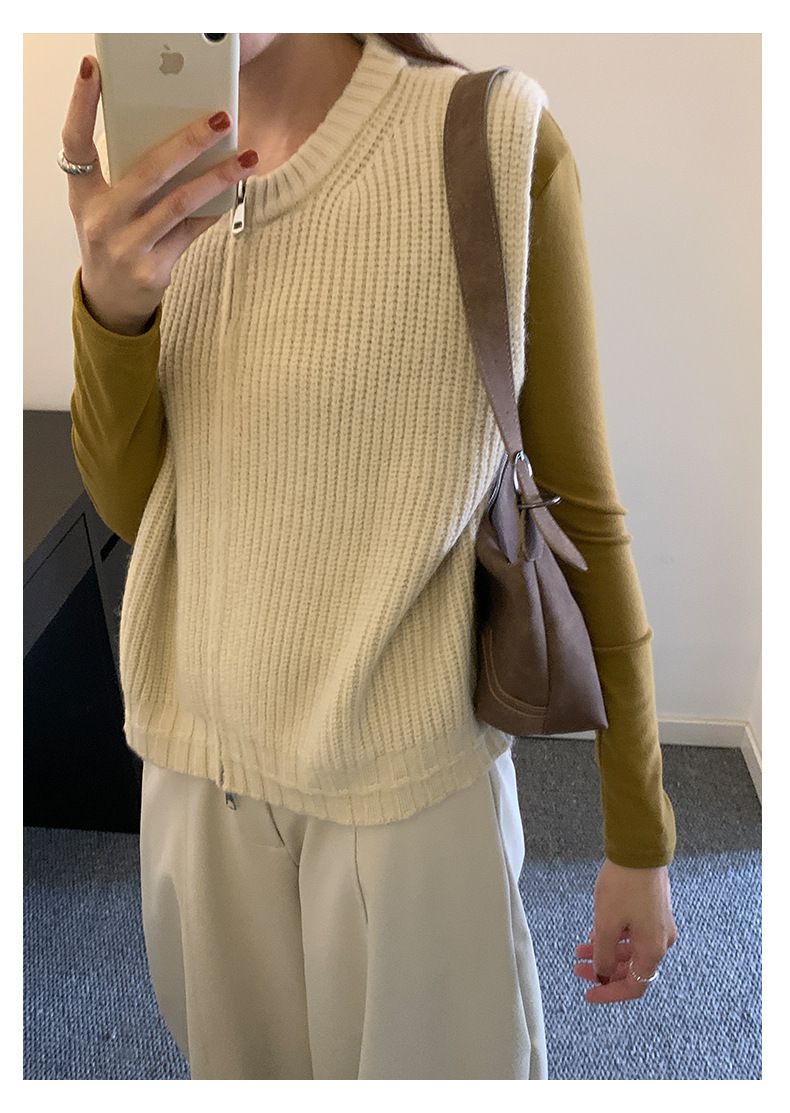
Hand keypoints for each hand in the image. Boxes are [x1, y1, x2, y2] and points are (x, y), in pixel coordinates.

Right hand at [61, 55, 258, 334]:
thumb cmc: (113, 238)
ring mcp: (127, 247)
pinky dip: (214, 209)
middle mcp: (101, 219)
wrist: (110, 300)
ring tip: (247, 158)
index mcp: (84, 195)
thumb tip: (178, 137)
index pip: (76, 142)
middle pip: (149, 170)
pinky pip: (191, 231)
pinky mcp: (153, 269)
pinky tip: (233, 192)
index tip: (94, 69)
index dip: (81, 105)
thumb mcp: (105, 207)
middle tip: (221, 118)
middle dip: (189, 140)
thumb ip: (127, 175)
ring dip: (218, 176)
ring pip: (180, 202)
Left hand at [573, 858, 676, 1003]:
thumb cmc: (624, 886)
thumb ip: (603, 955)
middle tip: (578, 966)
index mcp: (653, 949)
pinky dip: (615, 938)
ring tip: (581, 947)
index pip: (634, 986)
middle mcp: (661, 941)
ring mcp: (658, 925)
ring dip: (606, 952)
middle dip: (604, 970)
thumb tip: (602, 975)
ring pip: (630, 950)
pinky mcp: (653, 910)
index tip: (589, 992)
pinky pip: (633, 934)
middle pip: (632, 969)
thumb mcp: (606, 924)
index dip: (610, 993)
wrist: (640, 850)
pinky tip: (595, 932)